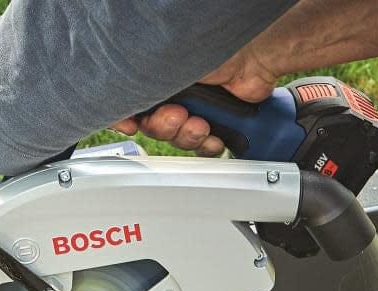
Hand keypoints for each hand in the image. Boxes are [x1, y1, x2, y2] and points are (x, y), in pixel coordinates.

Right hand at [111, 43, 278, 156]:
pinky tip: (214, 135)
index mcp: (158, 82)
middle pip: (154, 128)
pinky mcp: (216, 125)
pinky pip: (202, 148)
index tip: (130, 126)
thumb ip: (141, 91)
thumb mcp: (167, 72)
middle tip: (177, 116)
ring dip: (187, 137)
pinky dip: (207, 145)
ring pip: (178, 140)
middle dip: (165, 128)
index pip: (133, 108)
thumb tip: (124, 114)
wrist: (253, 62)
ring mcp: (195, 111)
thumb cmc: (213, 55)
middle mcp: (174, 96)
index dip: (128, 120)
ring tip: (201, 124)